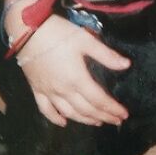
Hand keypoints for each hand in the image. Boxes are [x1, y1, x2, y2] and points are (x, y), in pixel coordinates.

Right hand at [14, 14, 130, 126]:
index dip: (112, 108)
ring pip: (69, 113)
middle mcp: (63, 90)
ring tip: (97, 123)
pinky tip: (64, 123)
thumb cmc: (60, 34)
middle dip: (103, 116)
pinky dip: (56, 119)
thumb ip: (106, 55)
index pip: (99, 99)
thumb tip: (126, 65)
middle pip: (86, 109)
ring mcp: (48, 92)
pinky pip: (46, 110)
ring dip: (84, 120)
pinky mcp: (37, 89)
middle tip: (116, 121)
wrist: (29, 31)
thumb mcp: (86, 40)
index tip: (124, 114)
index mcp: (77, 79)